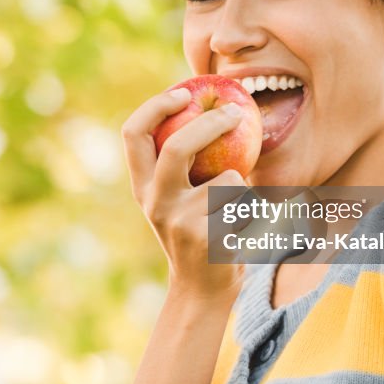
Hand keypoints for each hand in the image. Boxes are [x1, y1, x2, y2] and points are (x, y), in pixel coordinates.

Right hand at [121, 87, 250, 300]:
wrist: (203, 290)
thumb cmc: (198, 231)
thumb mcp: (179, 197)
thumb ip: (183, 162)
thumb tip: (211, 104)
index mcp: (142, 186)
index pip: (133, 134)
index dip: (155, 106)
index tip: (183, 92)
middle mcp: (153, 201)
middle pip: (176, 147)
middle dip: (209, 124)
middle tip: (236, 112)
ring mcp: (179, 221)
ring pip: (226, 179)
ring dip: (241, 186)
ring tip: (235, 209)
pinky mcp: (207, 239)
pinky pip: (244, 205)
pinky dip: (250, 210)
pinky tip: (240, 230)